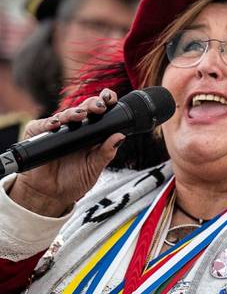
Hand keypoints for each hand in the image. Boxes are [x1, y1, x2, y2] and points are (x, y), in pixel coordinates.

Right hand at [8, 89, 124, 216]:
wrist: (51, 194)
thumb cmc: (74, 180)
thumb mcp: (94, 167)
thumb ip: (106, 153)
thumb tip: (120, 136)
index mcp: (91, 133)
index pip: (99, 113)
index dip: (105, 103)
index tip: (111, 99)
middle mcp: (75, 128)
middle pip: (84, 109)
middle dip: (92, 104)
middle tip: (99, 107)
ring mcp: (57, 129)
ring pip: (65, 114)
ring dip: (73, 113)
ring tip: (80, 116)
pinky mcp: (38, 133)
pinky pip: (43, 124)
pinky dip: (49, 123)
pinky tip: (56, 124)